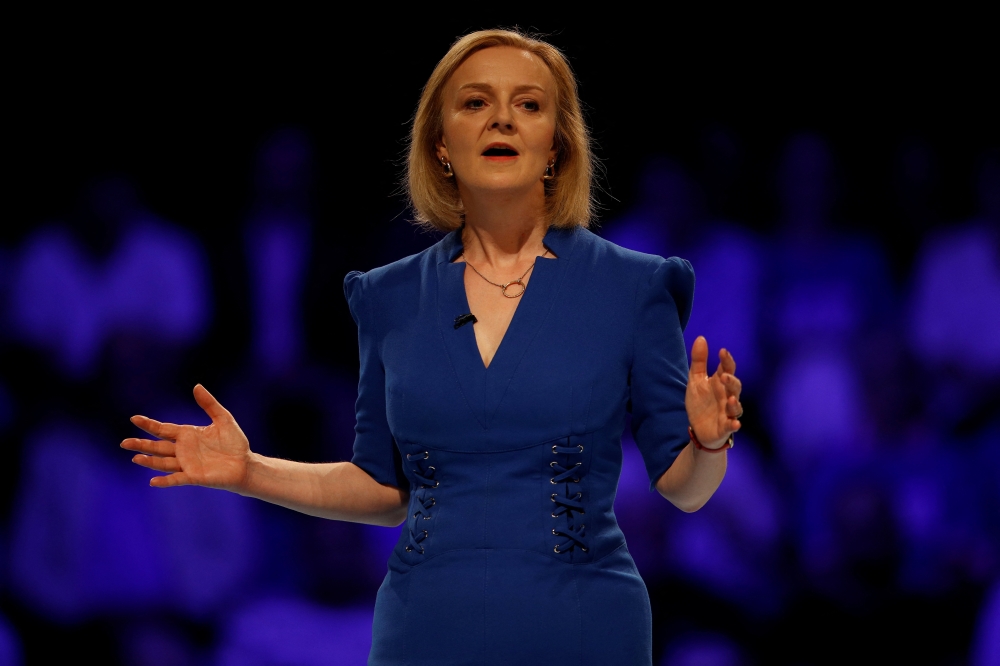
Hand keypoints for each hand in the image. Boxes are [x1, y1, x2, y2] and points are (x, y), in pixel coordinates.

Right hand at [121, 384, 251, 489]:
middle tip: (124, 442)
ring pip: (163, 463)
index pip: (163, 429)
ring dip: (149, 461)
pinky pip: (177, 479)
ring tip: (135, 458)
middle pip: (157, 447)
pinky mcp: (194, 477)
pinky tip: (152, 481)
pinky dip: (165, 480)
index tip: (134, 418)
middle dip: (141, 444)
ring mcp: (187, 464)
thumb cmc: (235, 443)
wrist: (246, 463)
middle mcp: (183, 450)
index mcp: (187, 435)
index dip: (149, 424)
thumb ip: (209, 404)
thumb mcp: (223, 419)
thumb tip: (196, 386)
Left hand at [685, 336, 742, 449]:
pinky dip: (734, 424)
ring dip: (734, 403)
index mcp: (720, 384)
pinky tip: (735, 423)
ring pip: (736, 407)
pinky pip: (732, 425)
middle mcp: (727, 396)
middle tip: (724, 376)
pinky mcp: (725, 427)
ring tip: (730, 399)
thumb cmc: (701, 403)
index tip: (722, 351)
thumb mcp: (696, 380)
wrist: (698, 429)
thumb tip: (701, 338)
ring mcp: (727, 412)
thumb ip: (699, 361)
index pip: (728, 369)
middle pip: (735, 387)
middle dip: (731, 381)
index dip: (727, 361)